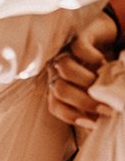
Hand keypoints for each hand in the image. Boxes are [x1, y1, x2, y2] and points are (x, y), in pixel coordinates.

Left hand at [47, 12, 117, 128]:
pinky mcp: (77, 37)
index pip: (55, 105)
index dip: (71, 117)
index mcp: (58, 85)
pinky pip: (79, 48)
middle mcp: (57, 70)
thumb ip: (93, 103)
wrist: (104, 34)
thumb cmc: (99, 68)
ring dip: (86, 80)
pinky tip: (102, 63)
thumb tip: (96, 126)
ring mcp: (65, 52)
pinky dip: (91, 58)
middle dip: (82, 102)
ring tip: (103, 85)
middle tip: (105, 108)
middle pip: (59, 89)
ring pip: (66, 69)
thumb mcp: (96, 89)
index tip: (92, 124)